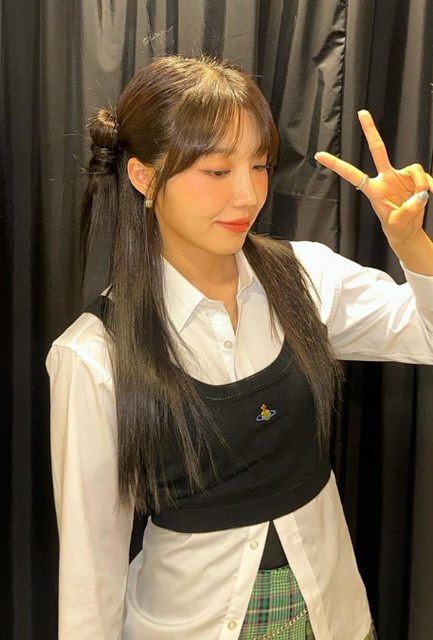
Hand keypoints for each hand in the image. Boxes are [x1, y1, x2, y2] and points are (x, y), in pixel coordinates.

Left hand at [315, 110, 431, 247]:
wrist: (408, 231)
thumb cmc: (396, 228)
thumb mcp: (397, 222)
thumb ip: (408, 209)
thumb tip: (421, 194)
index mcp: (373, 190)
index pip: (352, 174)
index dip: (337, 165)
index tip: (319, 155)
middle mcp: (385, 178)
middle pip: (377, 150)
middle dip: (370, 130)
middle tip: (361, 112)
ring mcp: (400, 176)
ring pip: (414, 168)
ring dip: (421, 182)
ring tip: (423, 197)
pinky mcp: (414, 178)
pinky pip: (424, 176)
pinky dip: (429, 184)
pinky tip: (430, 194)